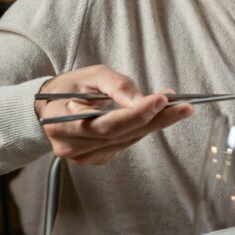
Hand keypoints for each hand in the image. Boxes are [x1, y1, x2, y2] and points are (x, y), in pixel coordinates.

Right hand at [35, 65, 192, 164]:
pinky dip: (143, 129)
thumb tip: (143, 100)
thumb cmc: (70, 87)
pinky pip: (125, 144)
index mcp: (62, 123)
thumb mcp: (91, 75)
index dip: (136, 114)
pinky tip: (156, 117)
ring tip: (178, 107)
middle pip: (122, 135)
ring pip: (127, 141)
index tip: (162, 100)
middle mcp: (72, 146)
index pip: (106, 124)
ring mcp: (84, 157)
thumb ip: (117, 85)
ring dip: (155, 124)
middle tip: (185, 106)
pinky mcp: (96, 159)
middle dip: (156, 119)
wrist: (49, 108)